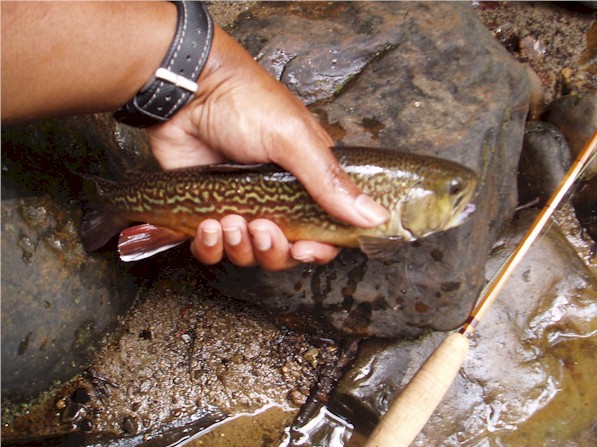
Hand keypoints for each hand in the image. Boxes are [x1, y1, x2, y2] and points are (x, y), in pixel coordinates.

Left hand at [147, 25, 388, 270]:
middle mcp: (276, 200)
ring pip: (247, 254)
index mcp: (306, 183)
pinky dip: (210, 247)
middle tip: (262, 228)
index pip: (321, 232)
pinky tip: (208, 227)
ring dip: (240, 247)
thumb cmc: (245, 104)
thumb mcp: (294, 139)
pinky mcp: (207, 211)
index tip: (304, 249)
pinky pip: (211, 249)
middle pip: (284, 251)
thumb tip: (375, 216)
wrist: (188, 92)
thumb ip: (330, 182)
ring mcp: (241, 206)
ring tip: (229, 221)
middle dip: (273, 249)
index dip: (316, 249)